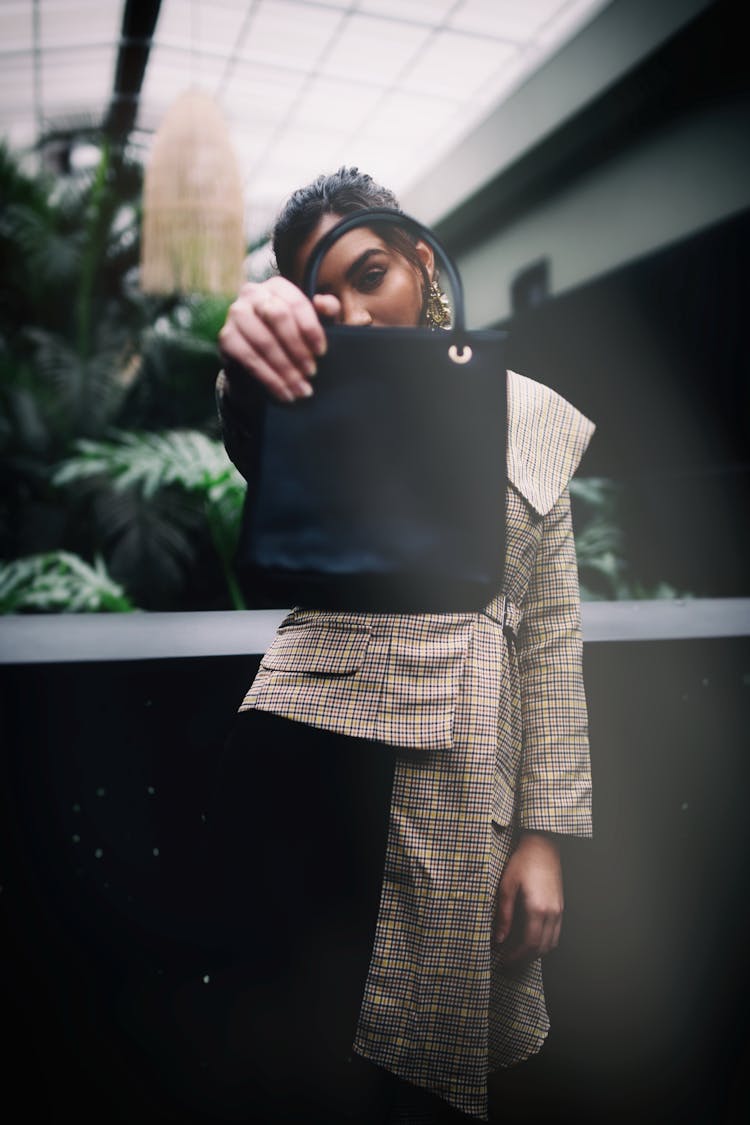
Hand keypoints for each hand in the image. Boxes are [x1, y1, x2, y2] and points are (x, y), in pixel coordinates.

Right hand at [218, 277, 340, 402]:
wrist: (257, 358)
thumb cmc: (290, 336)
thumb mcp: (311, 323)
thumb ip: (325, 312)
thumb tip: (325, 304)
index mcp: (277, 286)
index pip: (296, 302)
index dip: (311, 329)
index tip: (321, 352)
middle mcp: (252, 293)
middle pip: (277, 317)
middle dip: (297, 348)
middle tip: (311, 372)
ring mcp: (236, 314)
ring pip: (264, 341)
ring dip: (286, 369)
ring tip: (301, 389)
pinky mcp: (226, 337)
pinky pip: (250, 360)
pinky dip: (270, 379)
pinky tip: (284, 394)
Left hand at [493, 831, 563, 965]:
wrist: (542, 846)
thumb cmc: (523, 863)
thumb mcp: (507, 886)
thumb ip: (504, 915)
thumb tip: (499, 938)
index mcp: (538, 909)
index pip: (529, 944)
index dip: (516, 956)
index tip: (504, 960)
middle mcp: (552, 913)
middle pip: (542, 948)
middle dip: (525, 959)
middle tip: (509, 962)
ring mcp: (558, 910)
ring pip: (551, 943)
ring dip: (536, 953)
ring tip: (518, 954)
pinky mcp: (560, 906)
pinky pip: (555, 933)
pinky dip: (544, 942)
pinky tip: (531, 940)